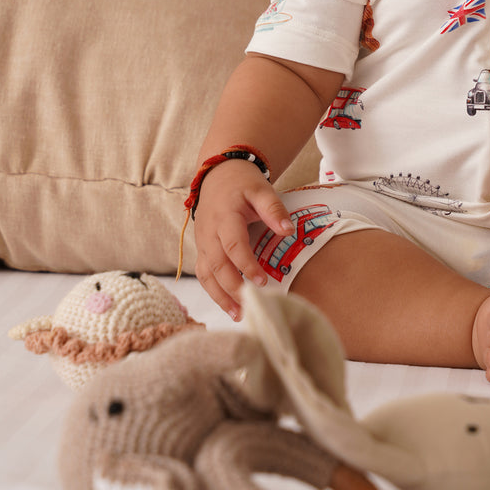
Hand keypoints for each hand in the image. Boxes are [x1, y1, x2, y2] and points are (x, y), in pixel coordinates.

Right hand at [193, 161, 294, 318]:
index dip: (246, 265)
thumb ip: (274, 209)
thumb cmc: (242, 184)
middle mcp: (208, 233)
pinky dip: (213, 291)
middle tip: (251, 306)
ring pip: (206, 274)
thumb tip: (288, 230)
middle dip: (232, 288)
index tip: (262, 281)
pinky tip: (228, 304)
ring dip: (220, 296)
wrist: (218, 175)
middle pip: (217, 265)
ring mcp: (202, 242)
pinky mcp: (201, 249)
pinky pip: (203, 273)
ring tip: (238, 314)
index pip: (233, 245)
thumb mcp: (261, 190)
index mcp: (224, 217)